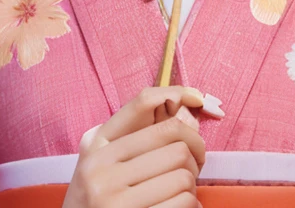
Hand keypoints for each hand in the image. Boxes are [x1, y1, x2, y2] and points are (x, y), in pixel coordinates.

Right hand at [63, 85, 205, 207]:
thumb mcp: (101, 161)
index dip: (179, 98)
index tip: (197, 101)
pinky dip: (191, 204)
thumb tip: (187, 114)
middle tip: (194, 164)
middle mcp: (101, 172)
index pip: (145, 106)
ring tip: (182, 189)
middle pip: (176, 146)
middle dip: (194, 155)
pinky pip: (183, 204)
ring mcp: (114, 202)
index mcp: (96, 148)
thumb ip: (133, 136)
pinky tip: (181, 206)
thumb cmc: (97, 200)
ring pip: (183, 177)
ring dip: (192, 184)